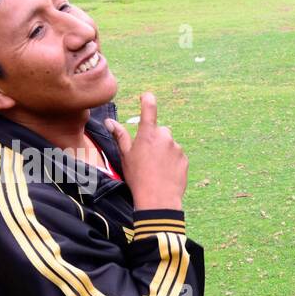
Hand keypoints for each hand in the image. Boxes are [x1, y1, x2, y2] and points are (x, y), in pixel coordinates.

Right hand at [106, 92, 187, 209]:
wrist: (158, 199)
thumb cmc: (138, 177)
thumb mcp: (125, 156)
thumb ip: (119, 136)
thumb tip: (109, 121)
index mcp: (148, 133)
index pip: (149, 107)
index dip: (147, 99)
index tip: (146, 96)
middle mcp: (165, 137)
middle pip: (159, 131)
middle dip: (153, 139)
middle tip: (145, 156)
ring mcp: (177, 148)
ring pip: (169, 144)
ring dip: (163, 151)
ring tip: (155, 168)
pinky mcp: (184, 159)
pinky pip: (177, 156)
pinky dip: (171, 161)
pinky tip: (164, 173)